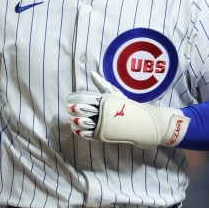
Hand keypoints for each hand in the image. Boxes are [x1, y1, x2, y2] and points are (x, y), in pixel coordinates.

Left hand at [66, 72, 189, 147]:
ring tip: (71, 119)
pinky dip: (79, 132)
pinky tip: (76, 129)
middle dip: (73, 109)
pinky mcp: (103, 134)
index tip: (68, 99)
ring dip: (74, 121)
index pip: (84, 97)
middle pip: (81, 110)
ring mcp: (103, 123)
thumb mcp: (114, 92)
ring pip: (82, 122)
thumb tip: (91, 73)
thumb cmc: (126, 105)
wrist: (140, 121)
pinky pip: (88, 134)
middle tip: (68, 109)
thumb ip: (101, 83)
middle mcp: (103, 111)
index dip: (74, 98)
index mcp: (104, 99)